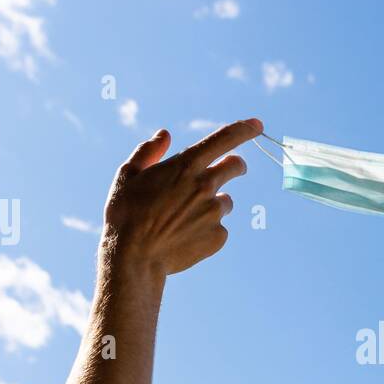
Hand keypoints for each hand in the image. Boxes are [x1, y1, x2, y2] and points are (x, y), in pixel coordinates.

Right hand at [102, 118, 262, 276]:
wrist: (134, 258)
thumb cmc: (125, 214)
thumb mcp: (127, 175)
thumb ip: (149, 151)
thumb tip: (165, 135)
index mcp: (186, 165)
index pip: (224, 139)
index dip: (244, 129)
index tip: (257, 125)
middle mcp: (206, 186)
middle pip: (236, 166)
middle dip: (234, 166)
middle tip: (228, 170)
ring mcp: (215, 213)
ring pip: (226, 202)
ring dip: (213, 203)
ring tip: (186, 217)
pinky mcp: (218, 237)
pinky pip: (220, 228)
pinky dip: (208, 230)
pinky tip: (186, 236)